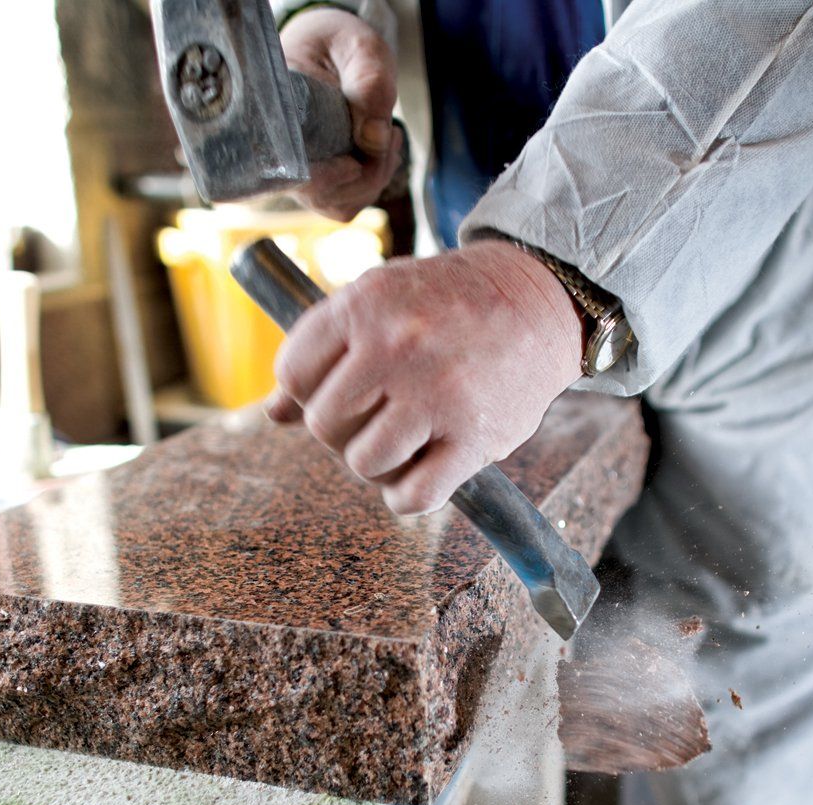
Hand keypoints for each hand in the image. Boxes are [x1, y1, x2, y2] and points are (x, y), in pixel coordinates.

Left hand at [268, 241, 584, 515]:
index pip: (293, 375)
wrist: (538, 300)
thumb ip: (325, 350)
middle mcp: (397, 346)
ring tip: (403, 442)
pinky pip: (413, 496)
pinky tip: (422, 472)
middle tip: (377, 416)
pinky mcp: (475, 436)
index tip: (341, 392)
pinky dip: (408, 496)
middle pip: (324, 424)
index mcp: (365, 304)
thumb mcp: (380, 300)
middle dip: (343, 430)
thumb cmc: (448, 303)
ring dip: (377, 464)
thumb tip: (274, 413)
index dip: (308, 394)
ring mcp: (437, 393)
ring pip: (363, 463)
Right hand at [280, 7, 401, 221]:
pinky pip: (344, 204)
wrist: (335, 49)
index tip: (353, 164)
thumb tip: (373, 141)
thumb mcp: (361, 49)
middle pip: (317, 194)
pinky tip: (381, 153)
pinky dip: (370, 186)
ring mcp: (299, 169)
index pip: (284, 167)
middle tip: (390, 135)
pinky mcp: (318, 181)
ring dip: (372, 181)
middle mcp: (280, 150)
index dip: (321, 178)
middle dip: (365, 176)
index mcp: (276, 114)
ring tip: (388, 138)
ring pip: (335, 204)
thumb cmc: (344, 45)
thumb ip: (370, 85)